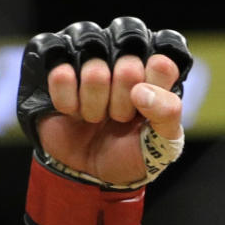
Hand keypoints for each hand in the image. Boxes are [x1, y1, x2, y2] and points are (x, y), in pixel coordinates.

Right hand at [17, 19, 191, 186]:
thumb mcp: (163, 140)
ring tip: (96, 116)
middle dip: (123, 105)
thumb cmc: (132, 149)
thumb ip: (168, 112)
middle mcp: (123, 55)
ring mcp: (89, 57)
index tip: (144, 109)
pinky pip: (60, 74)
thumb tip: (141, 91)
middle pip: (129, 66)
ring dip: (95, 105)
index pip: (162, 64)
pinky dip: (68, 103)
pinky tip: (72, 111)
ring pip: (95, 69)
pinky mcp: (56, 64)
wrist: (90, 169)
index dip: (152, 92)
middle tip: (119, 117)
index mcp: (155, 69)